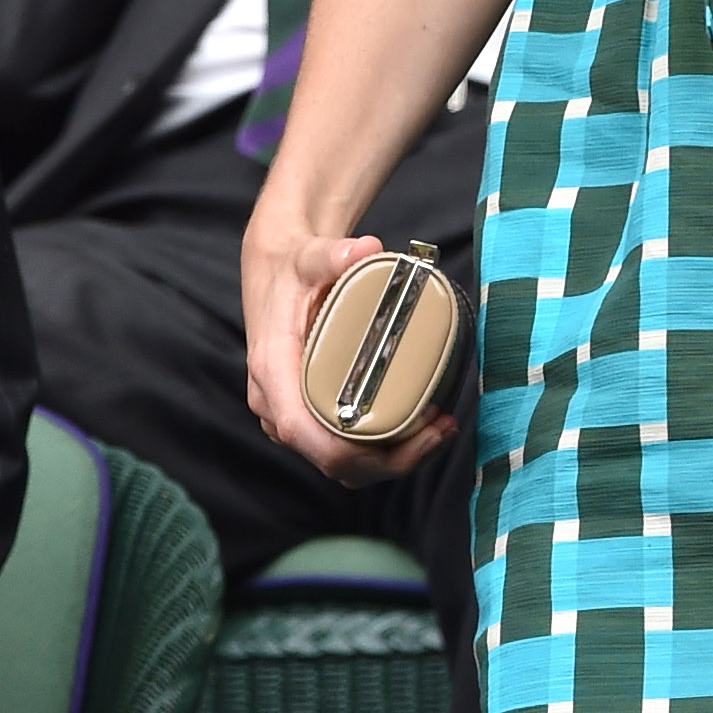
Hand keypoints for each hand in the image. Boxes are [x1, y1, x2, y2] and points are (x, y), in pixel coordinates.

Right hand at [242, 217, 457, 487]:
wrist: (277, 271)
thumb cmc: (294, 269)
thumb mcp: (311, 257)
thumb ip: (335, 253)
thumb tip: (365, 249)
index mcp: (273, 373)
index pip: (304, 433)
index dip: (353, 450)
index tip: (408, 436)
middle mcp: (277, 404)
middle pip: (330, 460)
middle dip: (389, 459)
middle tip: (439, 428)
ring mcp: (292, 414)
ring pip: (340, 463)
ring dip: (391, 459)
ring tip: (438, 428)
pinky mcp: (310, 415)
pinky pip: (343, 449)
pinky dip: (382, 449)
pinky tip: (418, 425)